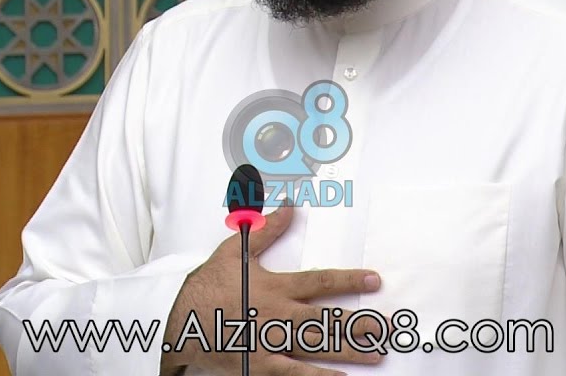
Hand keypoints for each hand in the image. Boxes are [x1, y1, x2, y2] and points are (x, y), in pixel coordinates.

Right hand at [160, 205, 386, 374]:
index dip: (350, 281)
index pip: (320, 282)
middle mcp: (278, 315)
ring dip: (350, 351)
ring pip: (317, 348)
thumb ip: (266, 231)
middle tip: (388, 328)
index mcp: (274, 286)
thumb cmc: (207, 285)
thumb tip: (289, 207)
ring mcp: (271, 343)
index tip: (375, 281)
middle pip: (327, 320)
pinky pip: (296, 374)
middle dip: (360, 324)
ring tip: (377, 354)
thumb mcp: (235, 252)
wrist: (178, 320)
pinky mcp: (261, 365)